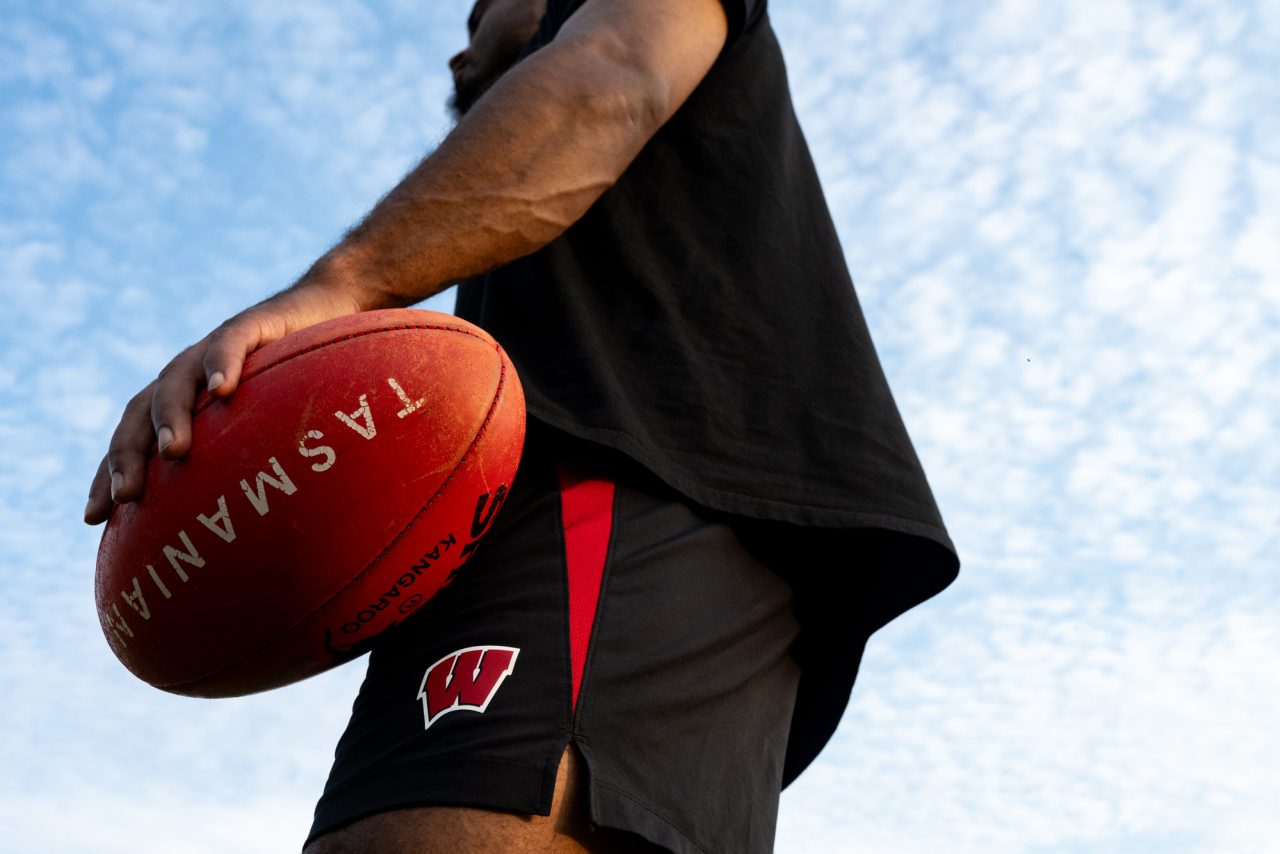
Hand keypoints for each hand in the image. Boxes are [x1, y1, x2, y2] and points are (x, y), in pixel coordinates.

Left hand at [84, 278, 365, 524]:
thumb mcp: (267, 427)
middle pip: (139, 413)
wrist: (323, 309)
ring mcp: (212, 350)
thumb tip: (256, 532)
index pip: (131, 439)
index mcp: (180, 402)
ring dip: (170, 416)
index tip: (93, 519)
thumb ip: (249, 463)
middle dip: (127, 455)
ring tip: (173, 450)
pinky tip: (223, 389)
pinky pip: (230, 343)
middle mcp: (187, 375)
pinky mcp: (250, 325)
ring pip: (176, 381)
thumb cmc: (298, 381)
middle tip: (126, 497)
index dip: (108, 474)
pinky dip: (223, 364)